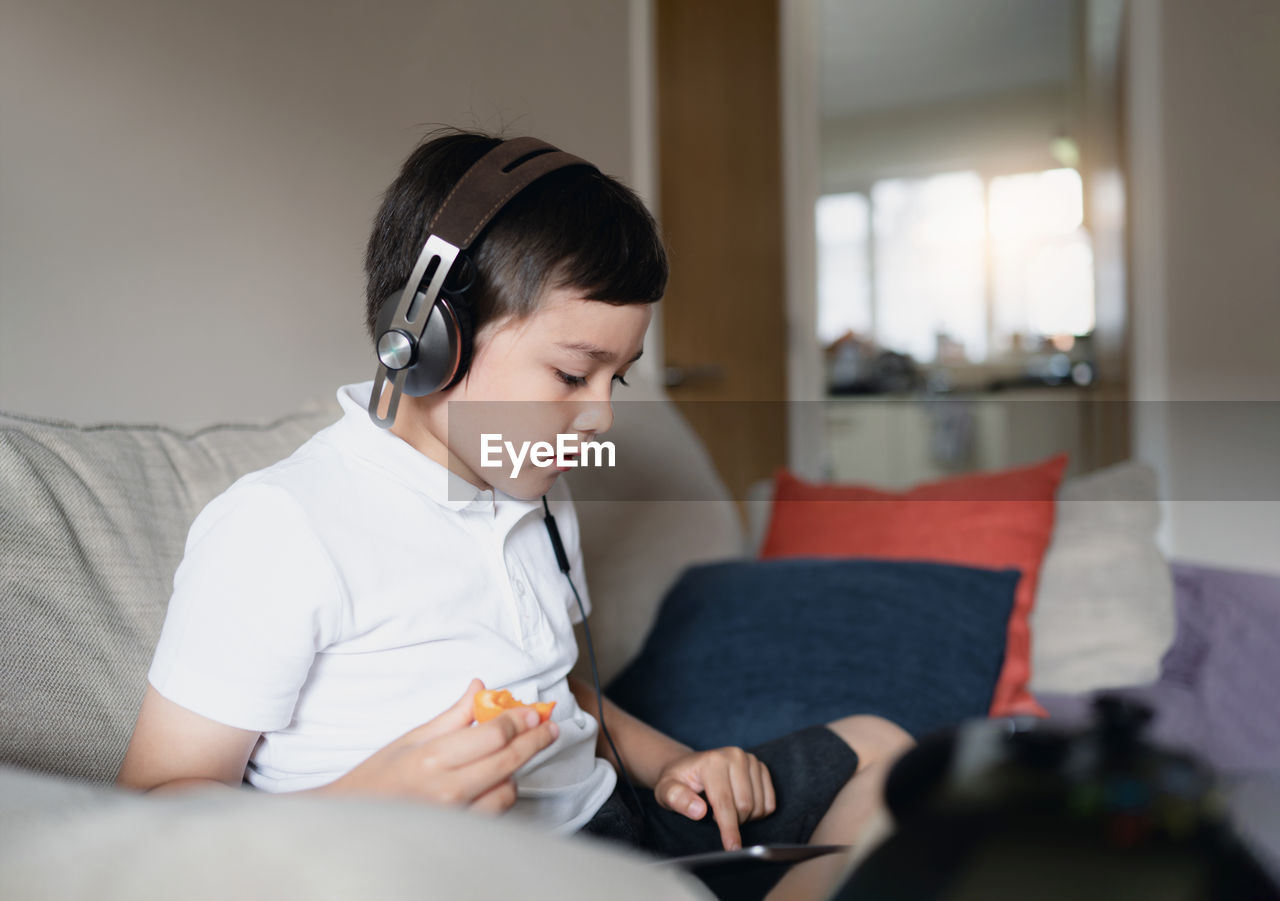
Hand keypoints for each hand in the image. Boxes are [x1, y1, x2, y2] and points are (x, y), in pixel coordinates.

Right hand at [316, 679, 557, 812]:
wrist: (352, 823)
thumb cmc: (376, 779)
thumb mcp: (410, 739)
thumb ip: (452, 716)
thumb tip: (479, 687)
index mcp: (432, 759)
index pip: (493, 735)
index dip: (520, 720)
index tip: (534, 711)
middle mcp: (447, 790)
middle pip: (508, 761)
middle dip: (534, 740)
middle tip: (548, 728)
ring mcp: (455, 817)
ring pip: (507, 790)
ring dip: (513, 771)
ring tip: (506, 758)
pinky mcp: (460, 835)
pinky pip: (495, 813)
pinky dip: (500, 795)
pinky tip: (493, 782)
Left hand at [653, 747, 775, 849]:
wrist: (688, 767)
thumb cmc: (677, 781)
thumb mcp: (666, 791)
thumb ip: (678, 799)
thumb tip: (699, 811)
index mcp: (713, 761)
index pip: (724, 803)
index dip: (729, 829)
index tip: (732, 848)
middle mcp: (735, 756)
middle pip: (745, 806)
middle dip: (733, 822)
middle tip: (714, 817)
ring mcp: (750, 760)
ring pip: (759, 806)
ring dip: (745, 818)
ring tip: (725, 809)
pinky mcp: (760, 767)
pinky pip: (769, 802)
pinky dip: (757, 812)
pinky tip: (739, 806)